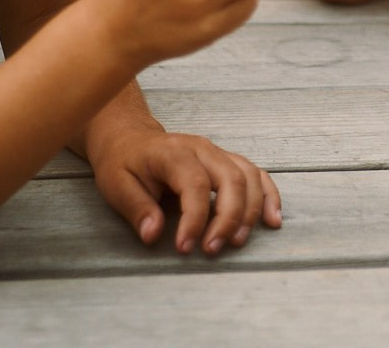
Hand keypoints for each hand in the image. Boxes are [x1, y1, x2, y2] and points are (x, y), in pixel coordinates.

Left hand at [92, 125, 283, 255]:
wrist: (130, 138)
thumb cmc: (123, 163)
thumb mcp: (116, 185)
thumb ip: (136, 209)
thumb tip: (152, 234)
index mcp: (173, 153)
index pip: (195, 185)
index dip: (194, 219)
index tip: (185, 247)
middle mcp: (201, 149)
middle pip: (230, 179)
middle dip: (228, 219)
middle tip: (213, 249)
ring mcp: (217, 153)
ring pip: (247, 177)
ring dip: (249, 211)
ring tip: (238, 241)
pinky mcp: (226, 160)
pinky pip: (256, 174)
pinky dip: (268, 196)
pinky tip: (272, 219)